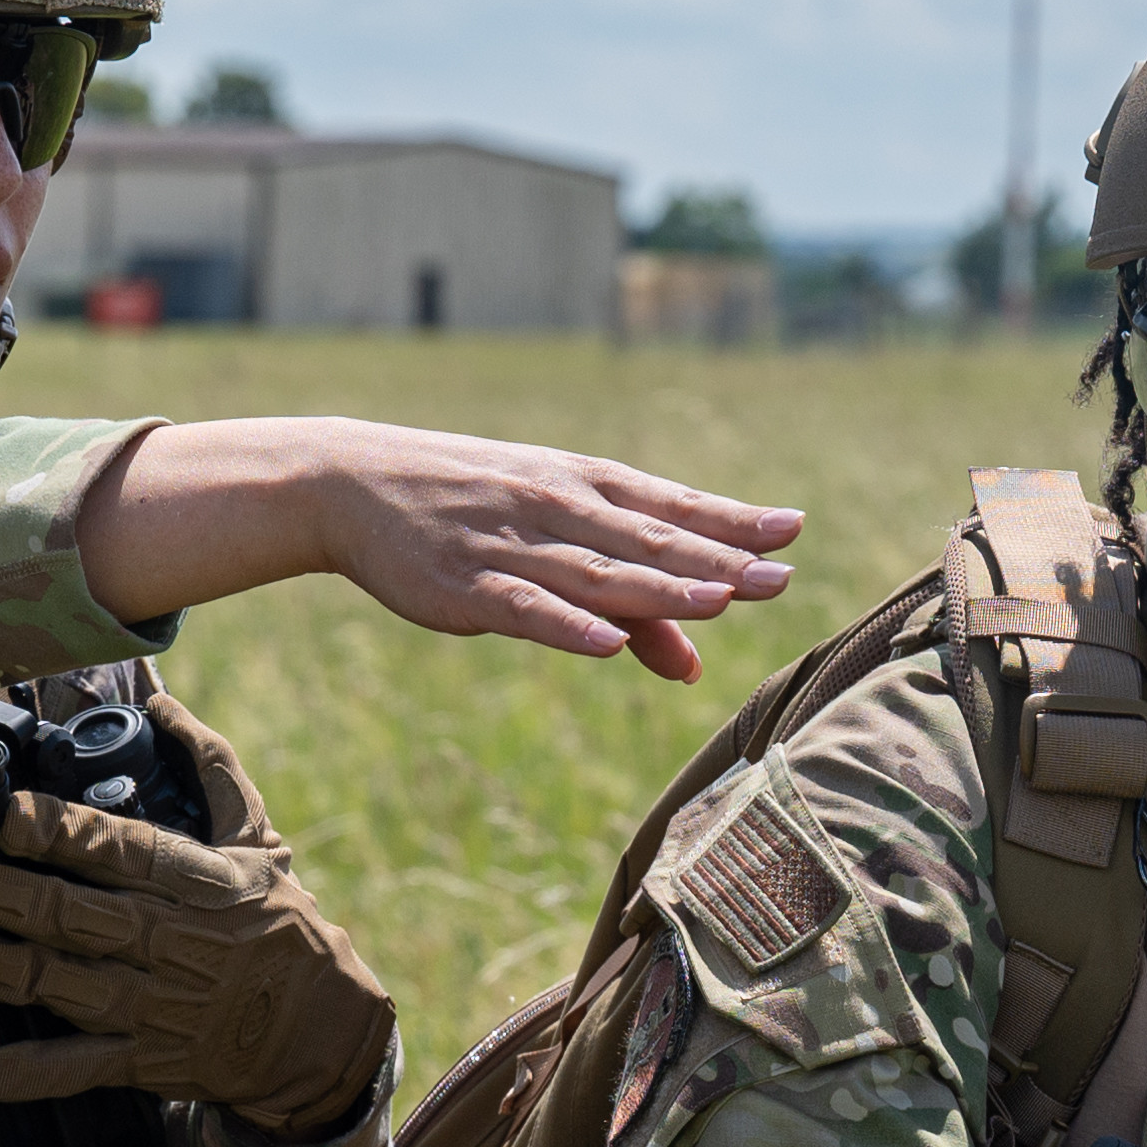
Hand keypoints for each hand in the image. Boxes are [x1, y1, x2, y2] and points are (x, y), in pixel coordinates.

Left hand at [0, 794, 394, 1127]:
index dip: (61, 832)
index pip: (120, 849)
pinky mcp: (145, 1059)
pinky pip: (76, 1067)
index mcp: (193, 881)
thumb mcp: (259, 838)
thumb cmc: (282, 925)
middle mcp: (167, 941)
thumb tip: (160, 700)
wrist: (323, 1031)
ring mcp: (153, 1005)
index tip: (9, 814)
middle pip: (71, 916)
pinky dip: (23, 1072)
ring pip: (61, 984)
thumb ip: (211, 766)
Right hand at [78, 416, 800, 681]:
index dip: (732, 520)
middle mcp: (556, 508)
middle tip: (782, 577)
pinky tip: (608, 644)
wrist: (353, 480)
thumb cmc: (469, 508)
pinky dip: (566, 624)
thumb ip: (629, 607)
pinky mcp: (465, 587)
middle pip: (648, 539)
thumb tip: (694, 666)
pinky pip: (524, 608)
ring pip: (596, 572)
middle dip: (717, 558)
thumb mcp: (551, 538)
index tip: (793, 530)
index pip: (671, 506)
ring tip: (719, 601)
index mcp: (582, 486)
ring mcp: (511, 546)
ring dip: (658, 588)